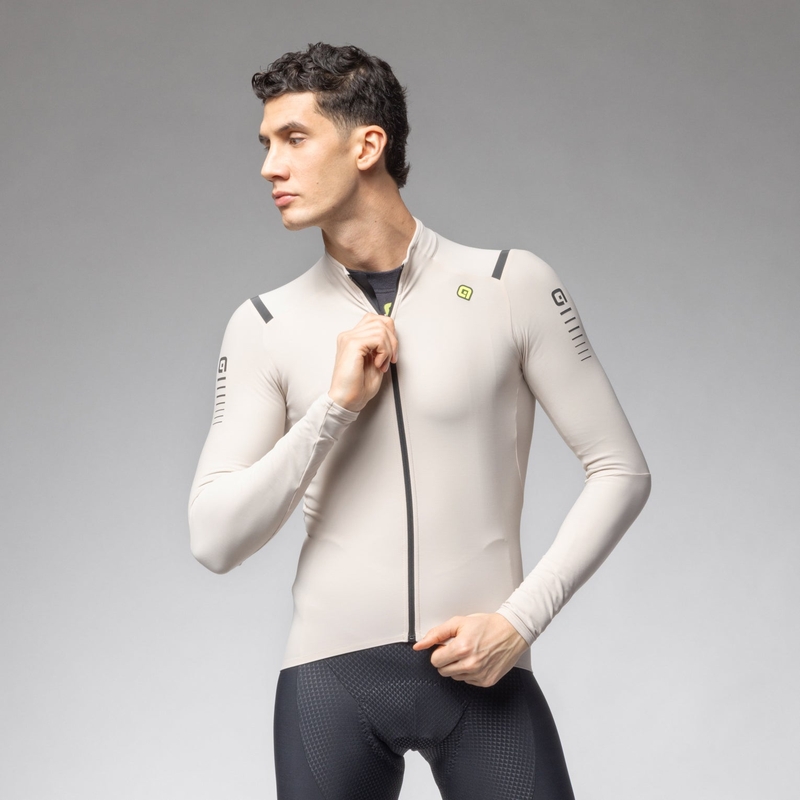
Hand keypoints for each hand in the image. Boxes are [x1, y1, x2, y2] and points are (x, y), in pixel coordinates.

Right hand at [328, 313, 398, 411]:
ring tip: (382, 364)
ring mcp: (349, 338)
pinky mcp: (352, 344)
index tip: (391, 352)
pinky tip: (378, 364)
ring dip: (388, 348)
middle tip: (390, 359)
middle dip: (393, 340)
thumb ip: (380, 347)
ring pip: (381, 329)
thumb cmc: (358, 386)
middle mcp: (349, 335)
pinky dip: (384, 352)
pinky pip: (378, 338)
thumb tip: (393, 336)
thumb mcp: (375, 361)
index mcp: (353, 338)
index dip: (389, 333)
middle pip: (380, 320)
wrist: (346, 400)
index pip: (375, 319)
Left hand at [412, 613, 528, 686]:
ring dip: (457, 666)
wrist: (511, 631)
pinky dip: (469, 672)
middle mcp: (470, 664)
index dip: (438, 652)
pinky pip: (468, 681)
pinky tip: (477, 660)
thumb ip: (436, 633)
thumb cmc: (487, 625)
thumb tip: (420, 645)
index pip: (435, 661)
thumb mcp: (459, 622)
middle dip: (446, 660)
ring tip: (469, 653)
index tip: (445, 646)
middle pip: (443, 671)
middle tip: (457, 648)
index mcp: (461, 648)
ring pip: (455, 677)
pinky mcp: (487, 681)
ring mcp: (479, 675)